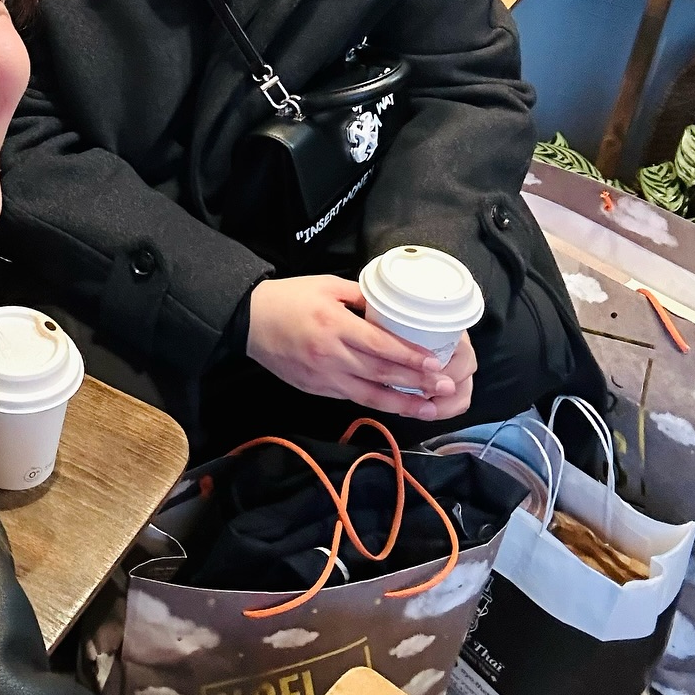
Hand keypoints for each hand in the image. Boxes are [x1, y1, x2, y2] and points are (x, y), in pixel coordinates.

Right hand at [245, 277, 476, 424]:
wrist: (247, 321)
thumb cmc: (288, 298)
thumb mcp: (326, 286)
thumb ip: (361, 297)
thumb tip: (390, 308)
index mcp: (336, 327)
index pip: (382, 346)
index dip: (411, 357)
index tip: (437, 364)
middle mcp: (332, 356)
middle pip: (381, 374)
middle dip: (417, 383)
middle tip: (447, 388)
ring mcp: (324, 377)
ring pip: (370, 395)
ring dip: (403, 404)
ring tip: (430, 409)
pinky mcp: (316, 389)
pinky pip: (352, 396)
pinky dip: (377, 402)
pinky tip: (396, 405)